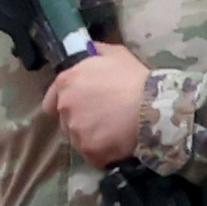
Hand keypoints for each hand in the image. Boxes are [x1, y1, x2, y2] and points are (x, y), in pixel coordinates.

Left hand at [41, 49, 152, 166]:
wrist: (155, 106)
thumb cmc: (136, 79)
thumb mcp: (117, 54)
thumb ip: (96, 52)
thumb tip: (88, 50)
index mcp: (66, 82)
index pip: (51, 101)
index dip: (67, 105)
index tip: (81, 109)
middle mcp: (65, 106)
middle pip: (66, 121)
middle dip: (81, 121)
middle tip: (105, 120)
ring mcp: (75, 130)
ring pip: (79, 139)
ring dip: (92, 138)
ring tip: (114, 135)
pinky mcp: (89, 149)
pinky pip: (93, 156)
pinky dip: (103, 154)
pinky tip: (118, 147)